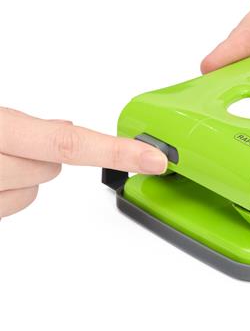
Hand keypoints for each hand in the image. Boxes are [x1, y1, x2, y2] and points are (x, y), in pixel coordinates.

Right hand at [0, 107, 166, 217]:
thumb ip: (30, 125)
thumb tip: (67, 128)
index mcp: (1, 131)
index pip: (71, 144)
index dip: (118, 152)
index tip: (154, 159)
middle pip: (54, 169)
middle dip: (46, 156)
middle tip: (19, 144)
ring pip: (34, 190)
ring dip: (25, 175)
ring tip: (0, 158)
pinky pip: (14, 204)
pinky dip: (9, 192)